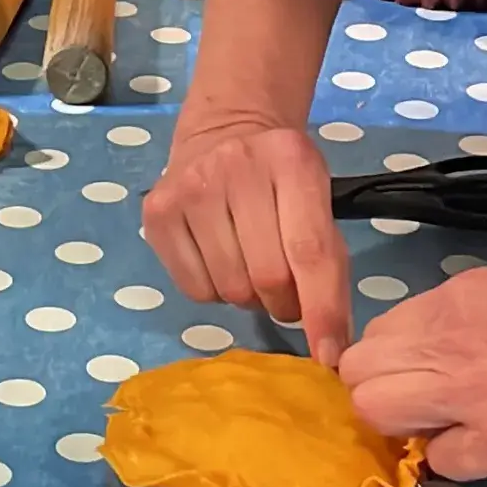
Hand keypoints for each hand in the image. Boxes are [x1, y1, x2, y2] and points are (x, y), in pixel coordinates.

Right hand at [144, 125, 350, 365]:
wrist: (224, 130)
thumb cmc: (281, 176)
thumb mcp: (318, 198)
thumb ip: (327, 260)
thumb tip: (329, 341)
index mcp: (291, 161)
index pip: (310, 251)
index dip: (323, 310)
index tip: (330, 355)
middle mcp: (236, 169)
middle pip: (268, 278)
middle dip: (284, 303)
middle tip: (285, 294)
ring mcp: (190, 189)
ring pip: (230, 289)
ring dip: (248, 297)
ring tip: (249, 267)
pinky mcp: (156, 212)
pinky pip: (193, 289)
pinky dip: (214, 291)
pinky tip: (218, 261)